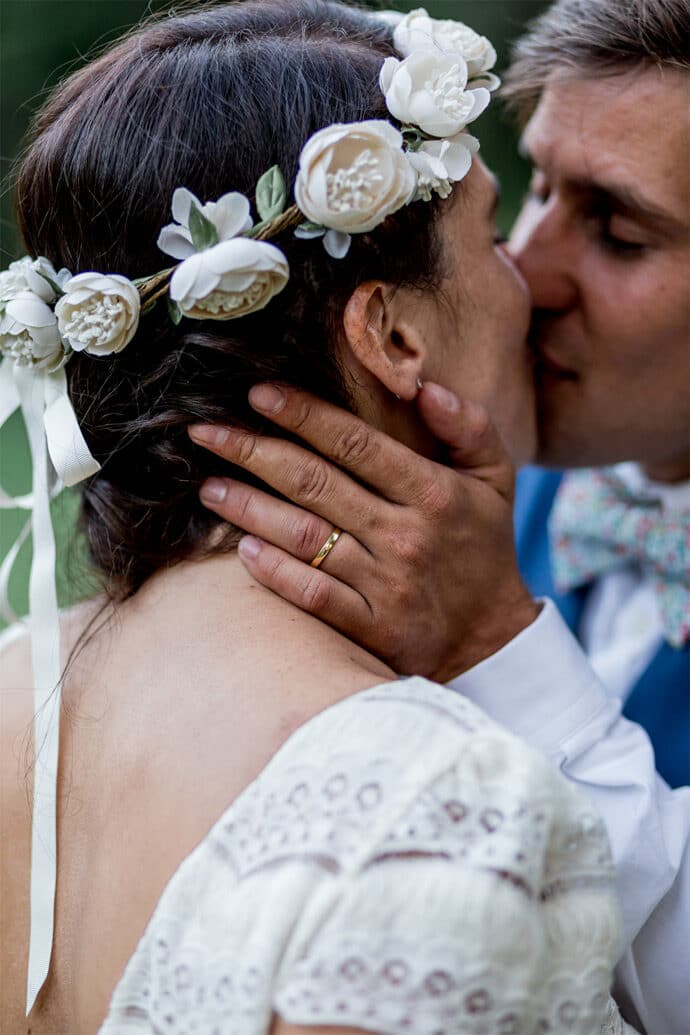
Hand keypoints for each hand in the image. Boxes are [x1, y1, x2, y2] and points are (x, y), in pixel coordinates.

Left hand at [189, 383, 538, 681]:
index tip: (258, 394)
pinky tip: (242, 550)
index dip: (303, 415)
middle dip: (253, 452)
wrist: (493, 642)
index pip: (356, 443)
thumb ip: (469, 428)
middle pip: (315, 484)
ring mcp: (385, 585)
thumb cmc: (485, 549)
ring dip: (250, 509)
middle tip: (205, 432)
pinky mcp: (370, 628)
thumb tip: (425, 388)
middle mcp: (405, 535)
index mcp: (432, 492)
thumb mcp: (496, 480)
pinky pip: (312, 595)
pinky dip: (274, 571)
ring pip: (304, 537)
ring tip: (209, 487)